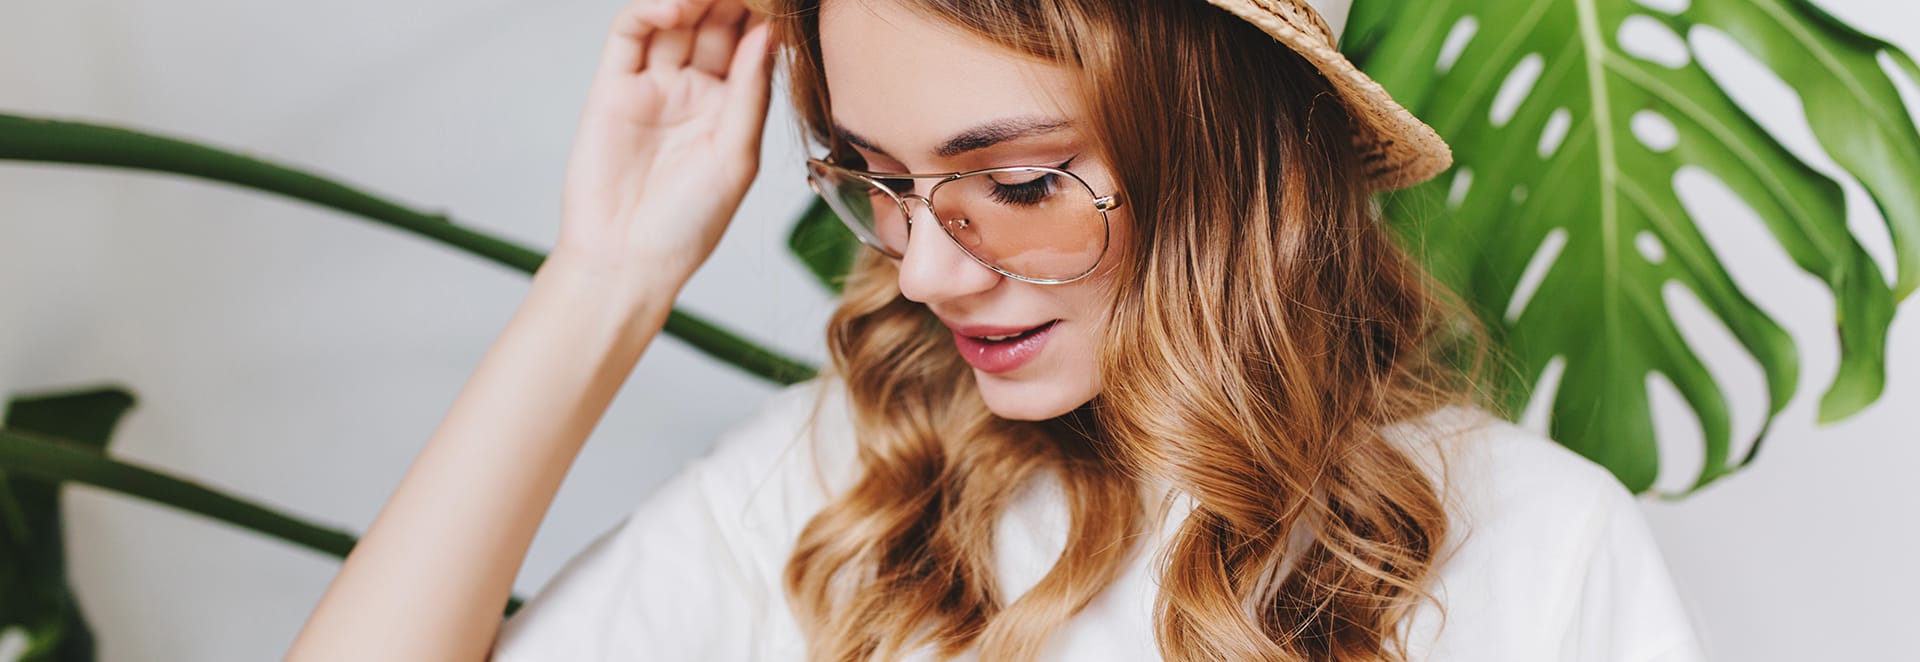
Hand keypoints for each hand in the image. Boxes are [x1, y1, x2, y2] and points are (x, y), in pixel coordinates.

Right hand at [553, 0, 773, 294]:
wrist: (628, 261)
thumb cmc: (688, 224)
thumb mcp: (736, 156)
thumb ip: (750, 92)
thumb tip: (768, 34)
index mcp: (729, 109)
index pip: (748, 46)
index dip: (761, 18)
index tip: (779, 1)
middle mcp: (691, 92)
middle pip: (712, 24)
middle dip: (730, 2)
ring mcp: (651, 87)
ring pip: (673, 21)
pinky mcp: (611, 87)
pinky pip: (629, 35)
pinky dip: (650, 11)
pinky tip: (676, 6)